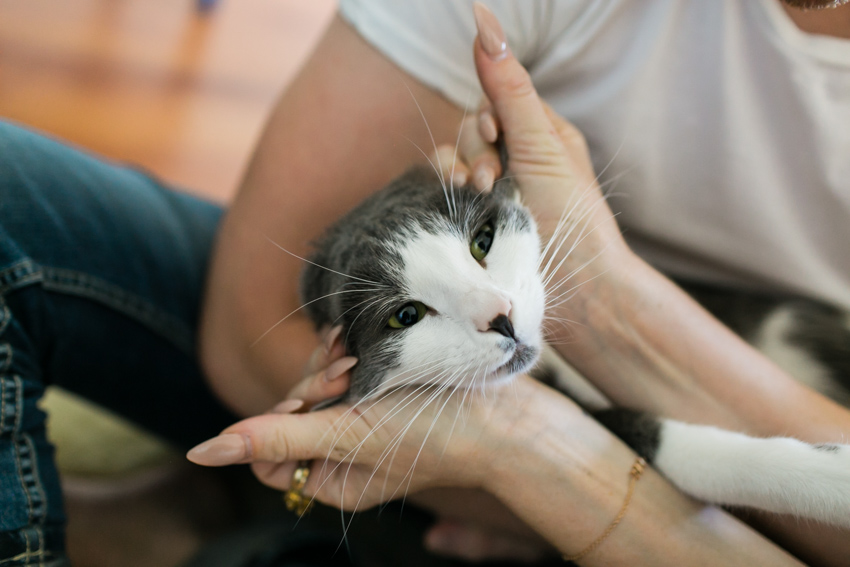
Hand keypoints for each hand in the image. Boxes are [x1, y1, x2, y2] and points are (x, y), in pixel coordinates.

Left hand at [188, 372, 566, 512]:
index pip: (269, 447)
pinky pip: (344, 372)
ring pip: (317, 386)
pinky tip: (360, 342)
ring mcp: (362, 425)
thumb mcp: (346, 436)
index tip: (312, 396)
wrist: (501, 415)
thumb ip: (273, 438)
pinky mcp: (381, 397)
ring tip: (357, 354)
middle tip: (345, 370)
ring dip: (330, 364)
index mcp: (329, 479)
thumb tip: (199, 452)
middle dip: (312, 384)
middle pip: (292, 411)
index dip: (280, 415)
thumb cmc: (427, 433)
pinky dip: (346, 354)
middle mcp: (341, 455)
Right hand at [440, 3, 631, 292]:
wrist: (577, 291)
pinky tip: (458, 206)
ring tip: (478, 198)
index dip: (487, 116)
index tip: (496, 137)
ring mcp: (494, 192)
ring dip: (459, 173)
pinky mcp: (475, 219)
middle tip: (492, 182)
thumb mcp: (542, 147)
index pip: (496, 102)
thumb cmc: (573, 219)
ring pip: (453, 160)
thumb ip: (509, 89)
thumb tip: (483, 19)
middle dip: (476, 152)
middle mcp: (516, 160)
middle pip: (471, 130)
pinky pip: (444, 191)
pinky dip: (446, 192)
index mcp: (542, 136)